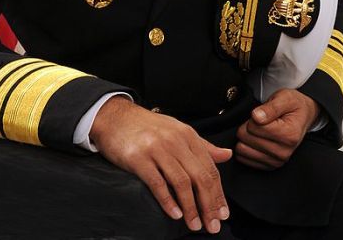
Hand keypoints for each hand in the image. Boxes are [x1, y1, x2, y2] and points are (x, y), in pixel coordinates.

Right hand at [90, 96, 231, 234]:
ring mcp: (156, 149)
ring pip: (181, 183)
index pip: (210, 168)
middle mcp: (174, 140)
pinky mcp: (138, 158)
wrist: (115, 117)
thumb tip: (226, 155)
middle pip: (199, 177)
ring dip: (191, 208)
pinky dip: (168, 201)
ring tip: (195, 224)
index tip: (222, 213)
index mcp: (187, 135)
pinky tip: (175, 214)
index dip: (218, 194)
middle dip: (209, 205)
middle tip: (212, 225)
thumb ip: (202, 146)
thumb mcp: (177, 131)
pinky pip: (157, 183)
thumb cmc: (147, 126)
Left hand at [235, 89, 319, 169]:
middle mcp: (284, 152)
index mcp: (289, 135)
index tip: (262, 114)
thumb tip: (256, 116)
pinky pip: (245, 159)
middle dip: (248, 126)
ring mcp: (277, 161)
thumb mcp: (284, 98)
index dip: (253, 116)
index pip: (253, 127)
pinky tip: (255, 140)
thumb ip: (270, 107)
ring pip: (243, 149)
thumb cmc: (293, 106)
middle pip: (246, 138)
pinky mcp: (270, 166)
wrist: (303, 116)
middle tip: (260, 121)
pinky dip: (246, 148)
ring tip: (258, 130)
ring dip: (246, 138)